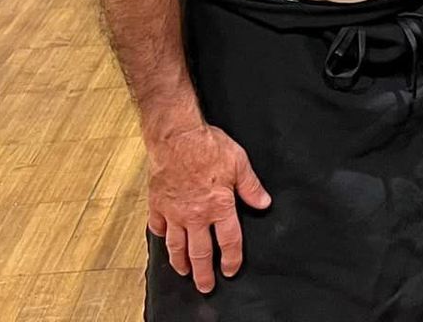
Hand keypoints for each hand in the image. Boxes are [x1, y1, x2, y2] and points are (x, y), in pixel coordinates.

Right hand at [146, 122, 271, 293]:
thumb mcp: (239, 163)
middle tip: (205, 286)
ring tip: (184, 272)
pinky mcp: (158, 205)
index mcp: (219, 207)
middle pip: (201, 252)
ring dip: (181, 262)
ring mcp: (175, 212)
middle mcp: (196, 215)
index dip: (232, 259)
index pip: (229, 242)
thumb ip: (251, 187)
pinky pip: (158, 227)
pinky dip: (161, 236)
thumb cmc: (208, 146)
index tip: (231, 270)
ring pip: (177, 246)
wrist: (177, 137)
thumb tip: (264, 203)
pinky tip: (165, 240)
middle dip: (204, 273)